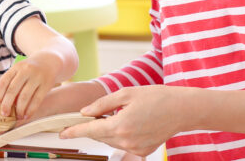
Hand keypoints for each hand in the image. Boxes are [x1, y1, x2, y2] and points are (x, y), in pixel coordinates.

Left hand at [0, 53, 60, 119]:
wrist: (50, 61)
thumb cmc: (30, 70)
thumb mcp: (19, 70)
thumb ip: (11, 82)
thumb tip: (2, 102)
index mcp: (16, 67)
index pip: (4, 81)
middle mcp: (26, 71)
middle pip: (13, 90)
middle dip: (7, 104)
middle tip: (4, 113)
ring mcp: (37, 77)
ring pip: (24, 96)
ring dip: (19, 109)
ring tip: (17, 116)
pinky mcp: (46, 85)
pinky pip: (37, 100)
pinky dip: (30, 110)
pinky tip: (27, 115)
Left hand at [60, 85, 194, 156]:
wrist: (182, 110)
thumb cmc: (156, 97)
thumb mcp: (126, 93)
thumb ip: (102, 104)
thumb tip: (85, 112)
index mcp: (120, 125)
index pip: (90, 130)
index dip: (74, 131)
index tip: (62, 132)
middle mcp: (127, 140)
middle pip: (99, 135)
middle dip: (93, 126)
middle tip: (93, 114)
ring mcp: (135, 148)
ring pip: (110, 140)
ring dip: (107, 130)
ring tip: (119, 114)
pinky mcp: (142, 151)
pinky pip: (122, 144)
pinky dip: (119, 135)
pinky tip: (129, 123)